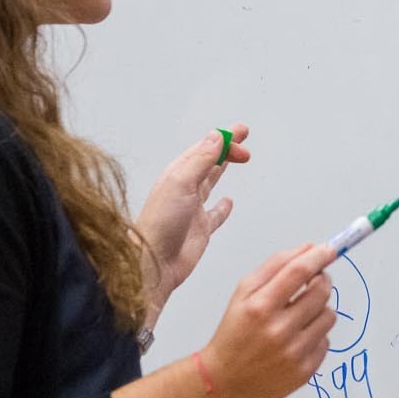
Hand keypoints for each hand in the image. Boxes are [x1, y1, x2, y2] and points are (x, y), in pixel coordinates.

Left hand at [135, 126, 250, 309]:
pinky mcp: (201, 230)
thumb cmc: (159, 224)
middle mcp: (185, 190)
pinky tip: (228, 202)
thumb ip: (201, 160)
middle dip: (226, 148)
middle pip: (209, 162)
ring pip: (211, 182)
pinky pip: (215, 215)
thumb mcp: (181, 183)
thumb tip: (216, 137)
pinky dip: (224, 207)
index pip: (204, 149)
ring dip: (223, 168)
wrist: (154, 263)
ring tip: (235, 158)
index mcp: (178, 175)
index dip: (223, 140)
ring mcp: (193, 210)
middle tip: (244, 141)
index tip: (242, 134)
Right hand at [201, 242, 338, 397]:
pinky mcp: (305, 371)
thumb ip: (275, 266)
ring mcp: (294, 353)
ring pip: (329, 316)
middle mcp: (278, 330)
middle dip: (322, 280)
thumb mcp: (243, 293)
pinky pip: (326, 341)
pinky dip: (316, 335)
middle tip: (315, 281)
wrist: (225, 380)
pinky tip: (297, 339)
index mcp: (260, 307)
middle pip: (321, 292)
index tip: (329, 250)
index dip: (319, 256)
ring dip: (320, 310)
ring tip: (300, 315)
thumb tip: (309, 248)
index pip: (299, 271)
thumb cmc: (234, 332)